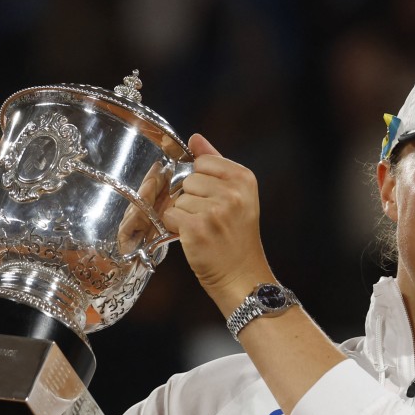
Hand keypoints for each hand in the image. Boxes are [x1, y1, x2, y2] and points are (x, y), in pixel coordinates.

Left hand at [162, 134, 274, 312]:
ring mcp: (215, 210)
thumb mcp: (237, 195)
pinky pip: (170, 215)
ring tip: (203, 230)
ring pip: (178, 199)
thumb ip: (215, 163)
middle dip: (191, 200)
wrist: (242, 276)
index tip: (214, 200)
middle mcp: (232, 192)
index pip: (202, 162)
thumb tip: (194, 138)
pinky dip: (176, 228)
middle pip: (188, 180)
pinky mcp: (198, 228)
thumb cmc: (236, 237)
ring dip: (184, 215)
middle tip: (209, 220)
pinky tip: (193, 238)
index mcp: (244, 178)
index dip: (201, 182)